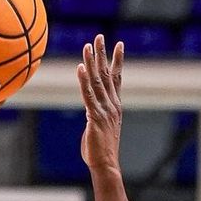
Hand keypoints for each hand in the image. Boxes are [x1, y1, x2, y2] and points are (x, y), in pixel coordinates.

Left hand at [79, 34, 123, 173]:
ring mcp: (104, 110)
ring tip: (87, 46)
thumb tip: (89, 113)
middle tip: (99, 36)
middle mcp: (112, 104)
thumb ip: (94, 115)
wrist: (106, 164)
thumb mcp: (98, 127)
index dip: (118, 61)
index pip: (117, 78)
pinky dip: (84, 81)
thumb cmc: (100, 150)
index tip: (119, 44)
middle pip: (107, 74)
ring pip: (97, 81)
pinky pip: (88, 95)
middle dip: (102, 54)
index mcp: (115, 105)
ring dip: (92, 62)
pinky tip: (80, 68)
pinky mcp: (94, 117)